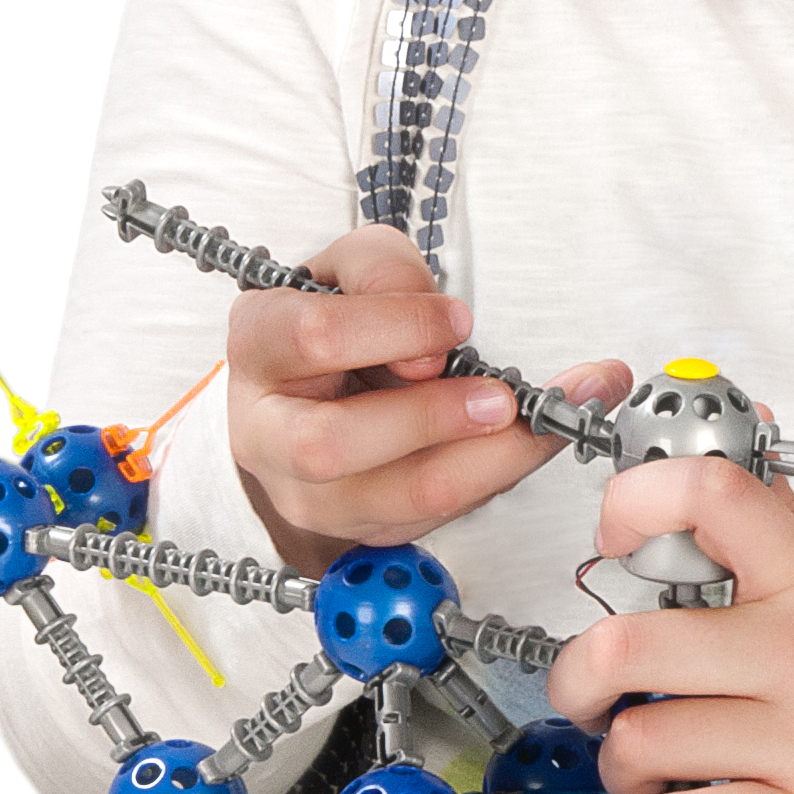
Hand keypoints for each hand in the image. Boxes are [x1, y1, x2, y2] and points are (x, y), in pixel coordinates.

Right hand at [225, 224, 631, 572]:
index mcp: (258, 348)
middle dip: (428, 419)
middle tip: (500, 396)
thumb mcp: (355, 266)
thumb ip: (387, 272)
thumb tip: (440, 331)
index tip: (458, 321)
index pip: (312, 337)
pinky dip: (495, 476)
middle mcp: (266, 434)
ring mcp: (309, 494)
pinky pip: (433, 514)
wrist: (322, 388)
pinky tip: (534, 440)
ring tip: (535, 421)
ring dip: (480, 461)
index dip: (395, 328)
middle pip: (331, 445)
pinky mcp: (363, 527)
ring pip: (392, 497)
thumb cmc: (338, 322)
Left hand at [544, 451, 793, 793]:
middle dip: (580, 680)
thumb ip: (790, 547)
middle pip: (628, 644)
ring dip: (621, 765)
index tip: (612, 539)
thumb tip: (738, 476)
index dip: (633, 505)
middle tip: (590, 695)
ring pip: (644, 742)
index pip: (710, 496)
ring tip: (644, 766)